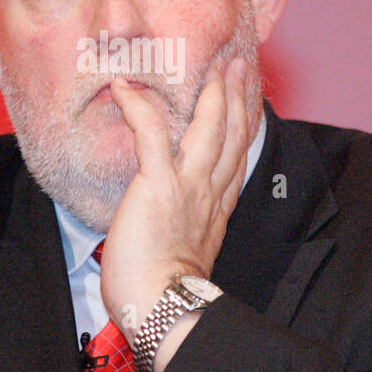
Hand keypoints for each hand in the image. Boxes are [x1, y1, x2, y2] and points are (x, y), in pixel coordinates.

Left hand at [99, 55, 250, 343]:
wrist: (161, 305)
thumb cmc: (162, 291)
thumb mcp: (186, 255)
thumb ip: (184, 231)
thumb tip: (171, 226)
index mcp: (216, 208)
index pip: (235, 157)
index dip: (243, 125)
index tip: (245, 99)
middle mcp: (209, 192)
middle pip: (231, 134)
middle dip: (237, 96)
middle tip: (239, 65)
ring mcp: (187, 185)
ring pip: (209, 127)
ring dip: (213, 92)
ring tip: (215, 65)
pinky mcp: (159, 183)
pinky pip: (151, 133)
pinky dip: (139, 107)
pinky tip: (126, 87)